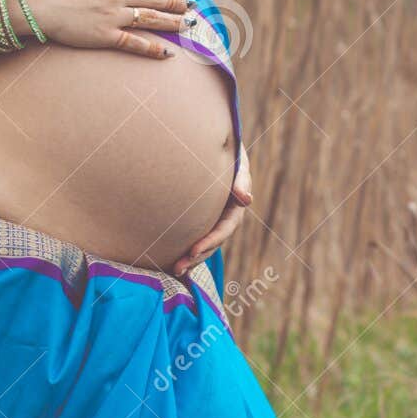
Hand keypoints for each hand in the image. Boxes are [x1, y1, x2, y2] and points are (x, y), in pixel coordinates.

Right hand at [20, 0, 193, 57]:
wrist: (36, 4)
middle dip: (178, 3)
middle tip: (193, 8)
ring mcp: (114, 17)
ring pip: (151, 19)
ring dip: (173, 23)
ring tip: (188, 25)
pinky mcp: (106, 36)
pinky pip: (135, 43)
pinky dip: (152, 48)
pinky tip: (167, 53)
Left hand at [172, 143, 252, 277]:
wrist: (214, 148)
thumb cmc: (227, 153)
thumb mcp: (237, 162)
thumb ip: (241, 179)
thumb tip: (246, 199)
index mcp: (235, 208)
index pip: (224, 229)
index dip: (210, 241)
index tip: (193, 250)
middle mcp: (225, 219)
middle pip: (213, 243)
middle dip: (197, 257)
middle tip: (178, 268)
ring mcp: (214, 222)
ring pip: (204, 245)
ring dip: (191, 259)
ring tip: (173, 269)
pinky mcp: (201, 221)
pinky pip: (195, 239)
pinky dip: (186, 252)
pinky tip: (170, 263)